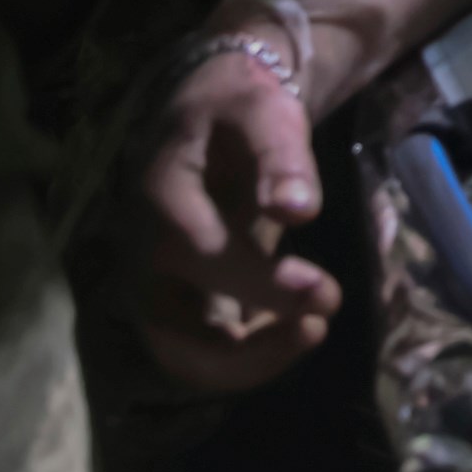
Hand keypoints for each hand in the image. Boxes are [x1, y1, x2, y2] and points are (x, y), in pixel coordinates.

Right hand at [129, 31, 338, 391]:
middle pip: (173, 335)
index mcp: (161, 198)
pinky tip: (295, 326)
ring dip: (248, 364)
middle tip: (319, 326)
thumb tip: (297, 211)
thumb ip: (280, 156)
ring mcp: (156, 283)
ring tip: (312, 331)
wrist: (212, 114)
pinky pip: (200, 352)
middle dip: (246, 353)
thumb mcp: (264, 109)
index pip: (202, 256)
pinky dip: (247, 357)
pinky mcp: (177, 301)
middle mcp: (145, 253)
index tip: (326, 292)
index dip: (262, 284)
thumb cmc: (240, 108)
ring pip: (183, 356)